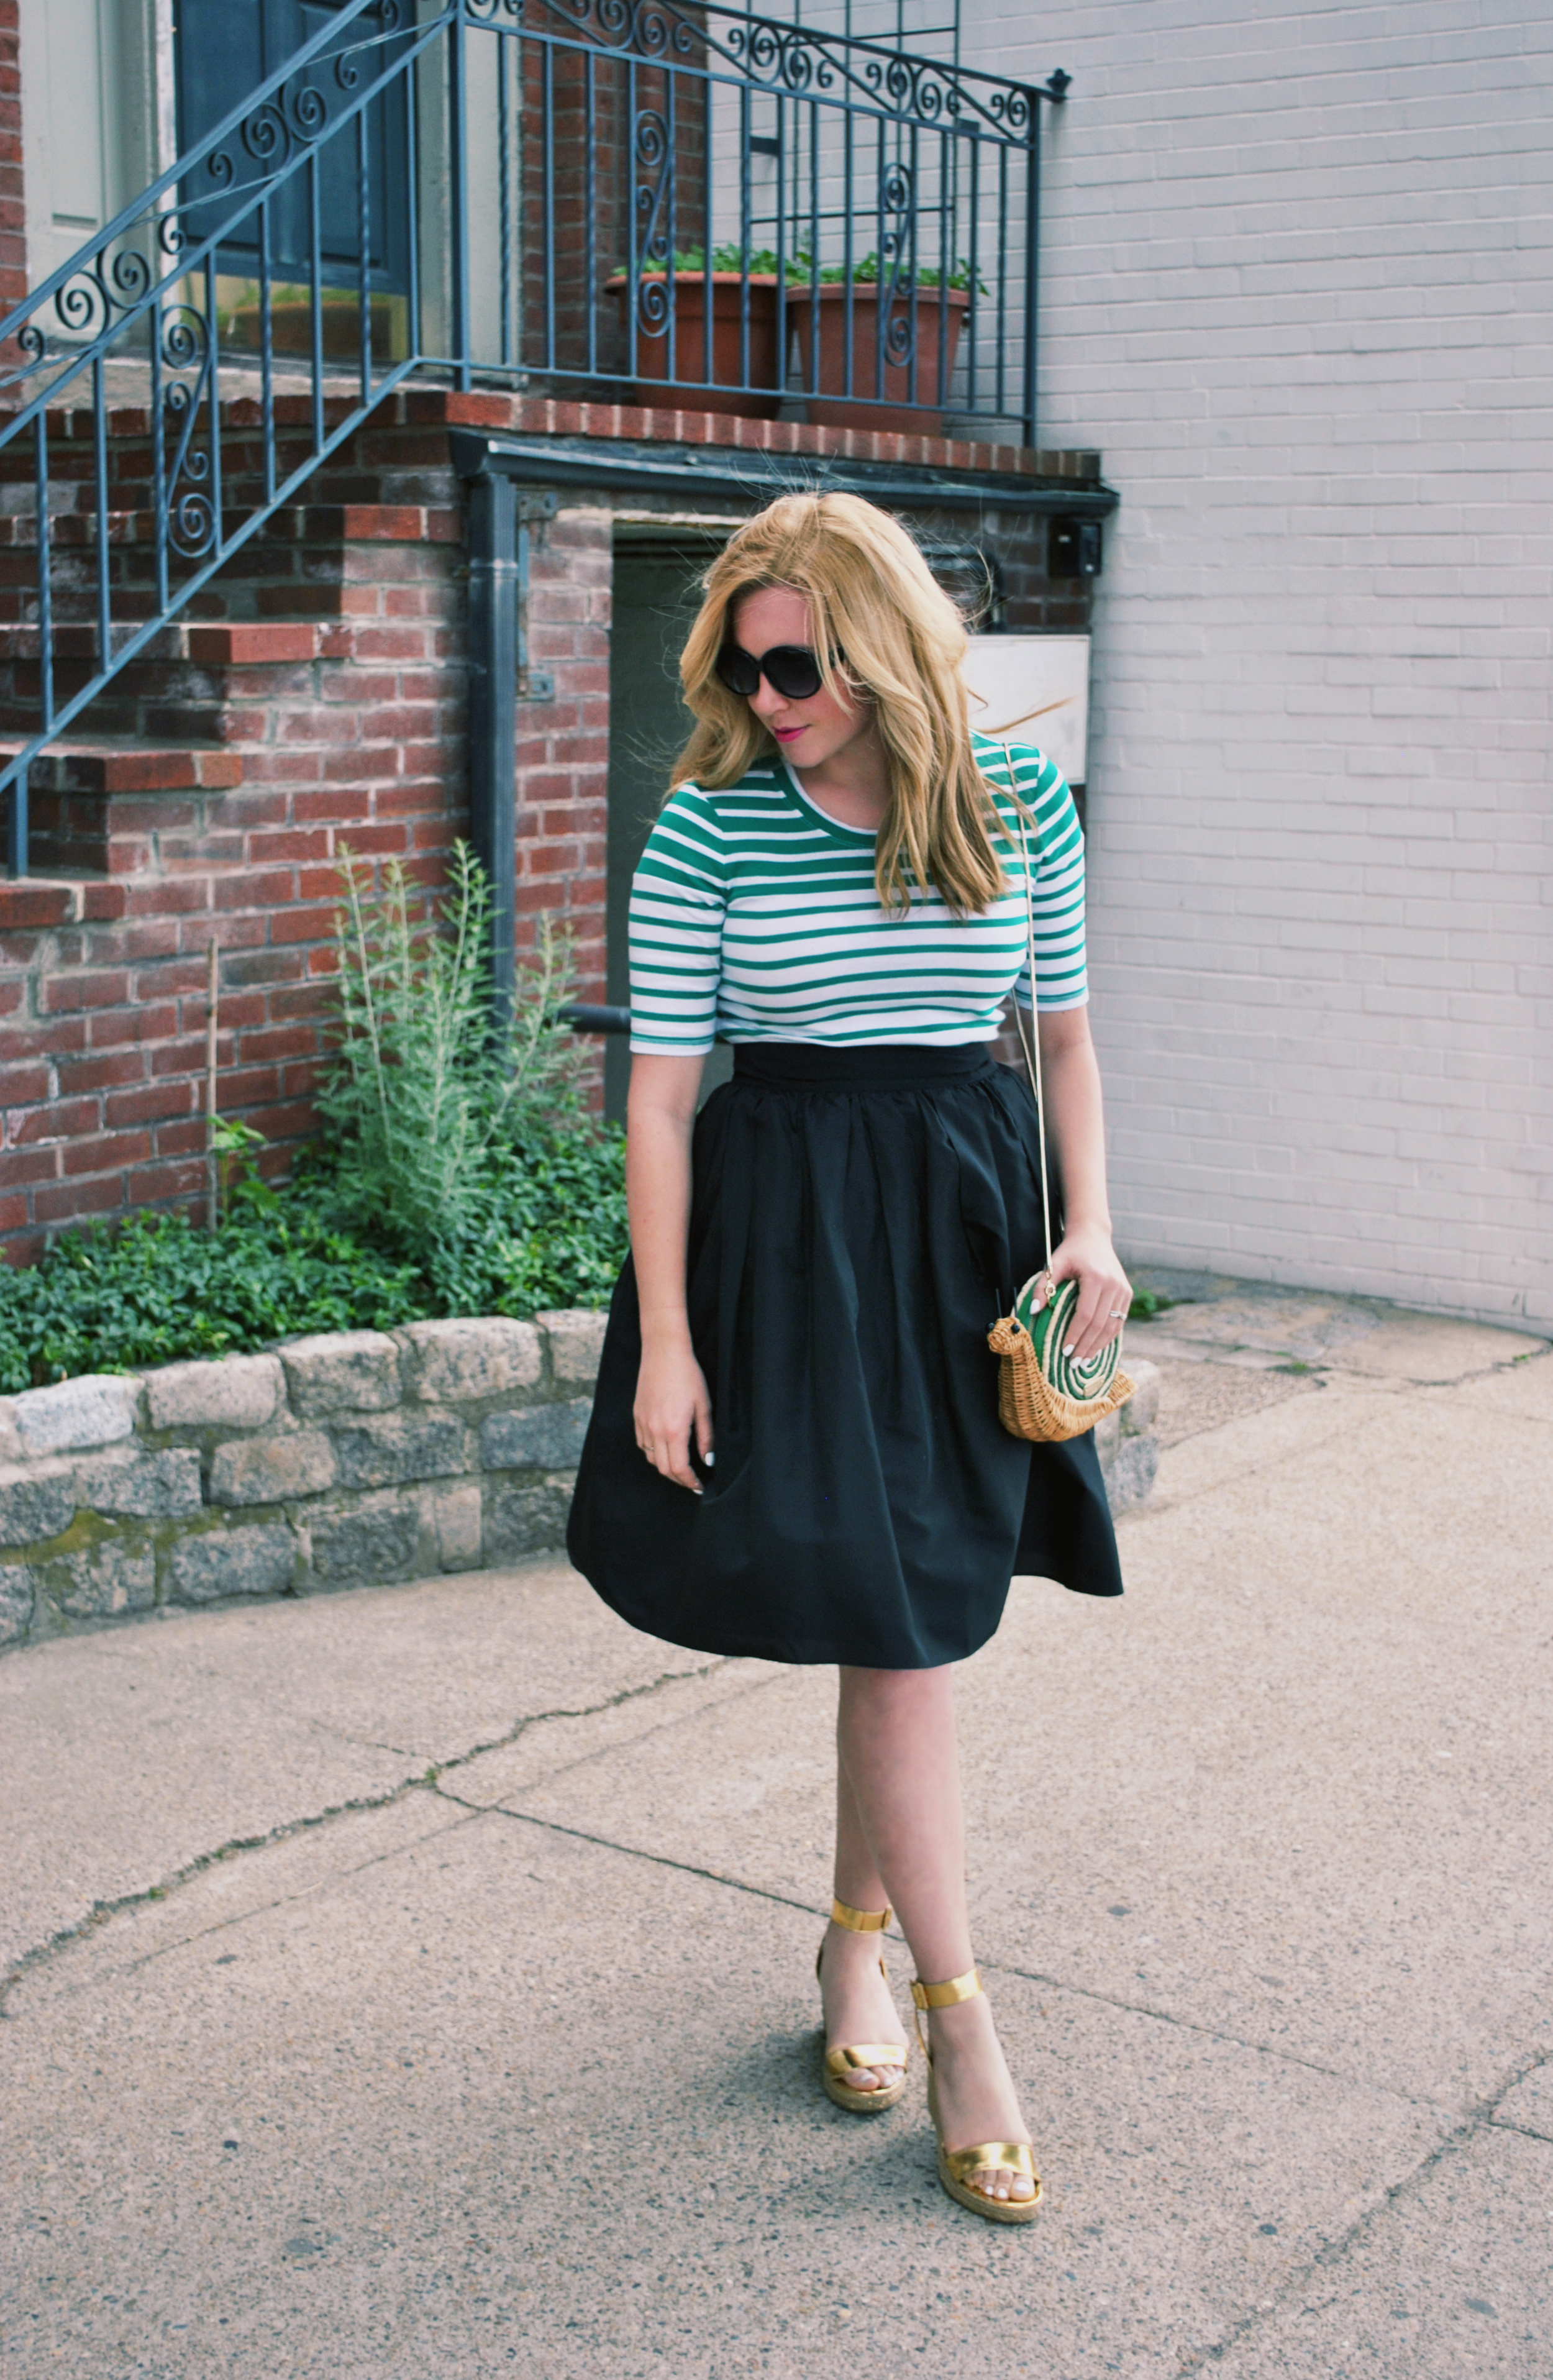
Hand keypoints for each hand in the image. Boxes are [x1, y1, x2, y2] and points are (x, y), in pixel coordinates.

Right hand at [634, 1339, 713, 1491]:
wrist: (663, 1353)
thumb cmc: (688, 1376)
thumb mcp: (703, 1406)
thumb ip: (706, 1437)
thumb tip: (708, 1460)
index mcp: (674, 1430)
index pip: (679, 1468)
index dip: (689, 1482)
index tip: (699, 1486)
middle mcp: (655, 1430)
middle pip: (663, 1469)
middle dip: (679, 1479)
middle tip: (692, 1481)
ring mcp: (643, 1424)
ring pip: (651, 1458)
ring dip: (666, 1466)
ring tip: (681, 1465)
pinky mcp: (637, 1416)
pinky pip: (643, 1444)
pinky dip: (654, 1452)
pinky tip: (666, 1447)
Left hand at [1047, 1223, 1130, 1363]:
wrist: (1093, 1237)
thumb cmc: (1071, 1253)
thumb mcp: (1054, 1265)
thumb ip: (1043, 1287)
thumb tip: (1034, 1312)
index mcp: (1097, 1278)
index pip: (1086, 1315)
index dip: (1075, 1335)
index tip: (1065, 1351)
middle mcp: (1114, 1285)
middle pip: (1100, 1324)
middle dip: (1087, 1346)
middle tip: (1074, 1364)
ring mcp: (1124, 1290)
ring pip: (1113, 1326)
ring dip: (1099, 1346)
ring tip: (1085, 1361)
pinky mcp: (1127, 1294)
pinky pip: (1120, 1321)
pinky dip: (1108, 1337)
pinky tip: (1096, 1348)